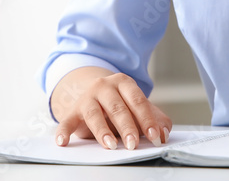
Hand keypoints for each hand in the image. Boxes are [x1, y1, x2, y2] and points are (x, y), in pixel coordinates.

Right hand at [52, 68, 171, 149]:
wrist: (93, 94)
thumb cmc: (120, 103)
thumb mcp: (137, 107)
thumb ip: (153, 117)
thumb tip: (165, 132)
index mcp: (124, 83)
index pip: (137, 100)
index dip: (147, 119)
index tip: (155, 136)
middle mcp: (104, 86)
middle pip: (117, 107)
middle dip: (127, 127)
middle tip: (133, 144)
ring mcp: (87, 97)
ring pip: (94, 114)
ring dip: (103, 131)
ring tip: (111, 145)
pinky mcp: (73, 110)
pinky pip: (67, 121)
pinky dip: (63, 131)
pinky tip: (63, 142)